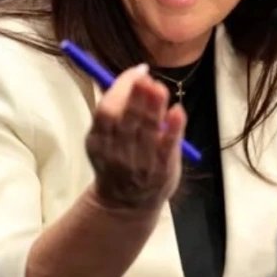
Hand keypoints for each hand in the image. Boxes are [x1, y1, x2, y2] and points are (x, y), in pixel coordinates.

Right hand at [86, 64, 186, 210]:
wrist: (125, 205)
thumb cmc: (118, 160)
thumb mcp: (105, 138)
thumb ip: (116, 108)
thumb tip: (134, 73)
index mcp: (99, 141)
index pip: (107, 110)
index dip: (121, 88)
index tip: (137, 71)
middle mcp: (117, 152)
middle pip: (126, 119)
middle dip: (136, 96)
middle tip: (146, 78)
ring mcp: (140, 164)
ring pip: (147, 131)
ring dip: (153, 107)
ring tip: (159, 88)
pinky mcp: (162, 171)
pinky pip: (168, 147)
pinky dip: (173, 128)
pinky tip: (177, 111)